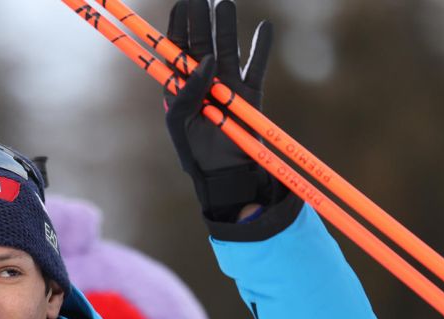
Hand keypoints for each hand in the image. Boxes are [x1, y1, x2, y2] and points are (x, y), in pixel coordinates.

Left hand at [164, 0, 276, 221]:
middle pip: (202, 42)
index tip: (182, 3)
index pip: (178, 49)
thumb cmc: (194, 152)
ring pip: (228, 49)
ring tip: (226, 4)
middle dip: (201, 18)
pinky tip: (265, 29)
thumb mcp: (179, 122)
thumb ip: (188, 91)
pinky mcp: (251, 95)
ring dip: (227, 27)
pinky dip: (262, 48)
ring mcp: (229, 85)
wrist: (223, 177)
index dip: (179, 25)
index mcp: (181, 86)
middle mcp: (204, 81)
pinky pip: (257, 67)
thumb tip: (206, 60)